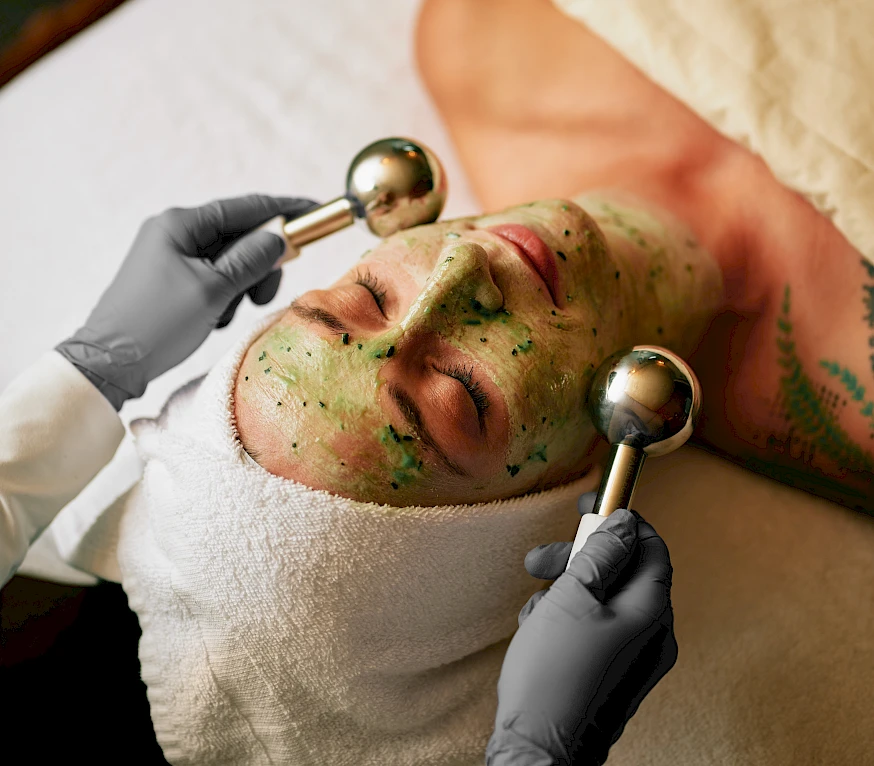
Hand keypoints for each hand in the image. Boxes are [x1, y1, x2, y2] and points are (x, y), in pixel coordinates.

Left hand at [55, 194, 317, 409]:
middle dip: (258, 265)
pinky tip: (212, 319)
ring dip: (239, 287)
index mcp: (180, 224)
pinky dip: (223, 297)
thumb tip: (278, 237)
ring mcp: (171, 257)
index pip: (244, 207)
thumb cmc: (157, 324)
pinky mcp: (171, 280)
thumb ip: (251, 260)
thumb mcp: (213, 290)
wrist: (109, 363)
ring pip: (229, 262)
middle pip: (239, 236)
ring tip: (225, 314)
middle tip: (262, 296)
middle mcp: (174, 232)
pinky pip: (213, 279)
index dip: (284, 210)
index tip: (315, 213)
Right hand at [486, 493, 677, 765]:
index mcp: (651, 612)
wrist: (539, 747)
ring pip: (603, 599)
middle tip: (542, 559)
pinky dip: (566, 618)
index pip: (651, 548)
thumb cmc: (555, 673)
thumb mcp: (573, 597)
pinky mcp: (612, 672)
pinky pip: (595, 627)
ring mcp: (634, 656)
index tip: (591, 506)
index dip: (622, 522)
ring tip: (533, 604)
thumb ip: (602, 553)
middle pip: (622, 573)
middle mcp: (652, 634)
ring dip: (565, 589)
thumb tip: (625, 523)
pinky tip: (538, 629)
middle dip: (579, 559)